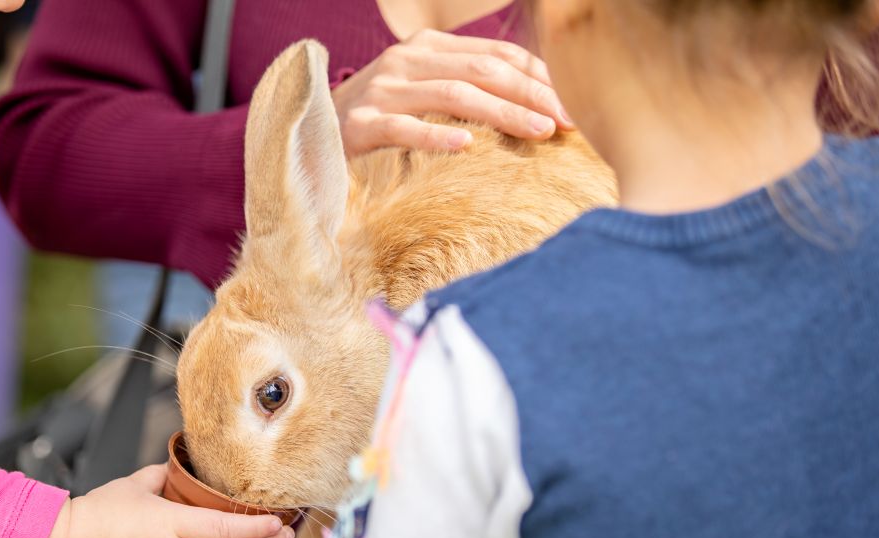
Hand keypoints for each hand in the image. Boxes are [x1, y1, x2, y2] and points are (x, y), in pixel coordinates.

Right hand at [331, 29, 573, 157]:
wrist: (305, 140)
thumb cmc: (374, 126)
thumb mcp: (420, 98)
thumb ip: (463, 93)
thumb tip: (530, 110)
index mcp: (427, 49)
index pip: (496, 54)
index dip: (538, 77)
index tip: (573, 104)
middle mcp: (405, 61)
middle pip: (483, 70)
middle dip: (532, 93)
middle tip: (568, 120)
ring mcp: (381, 92)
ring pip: (453, 94)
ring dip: (502, 112)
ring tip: (538, 132)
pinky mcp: (358, 126)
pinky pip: (404, 128)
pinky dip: (436, 136)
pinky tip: (466, 146)